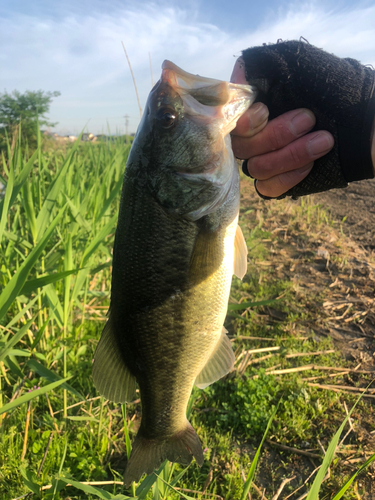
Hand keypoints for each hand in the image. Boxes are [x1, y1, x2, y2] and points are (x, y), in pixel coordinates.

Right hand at [231, 57, 333, 197]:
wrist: (364, 120)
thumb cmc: (333, 86)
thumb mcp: (297, 64)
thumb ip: (261, 65)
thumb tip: (238, 78)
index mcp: (253, 106)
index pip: (229, 119)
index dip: (244, 120)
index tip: (265, 111)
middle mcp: (254, 133)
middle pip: (242, 146)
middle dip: (276, 134)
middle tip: (309, 119)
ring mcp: (264, 158)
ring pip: (256, 167)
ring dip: (291, 154)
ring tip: (324, 140)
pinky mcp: (276, 180)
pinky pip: (268, 187)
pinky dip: (288, 176)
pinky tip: (312, 164)